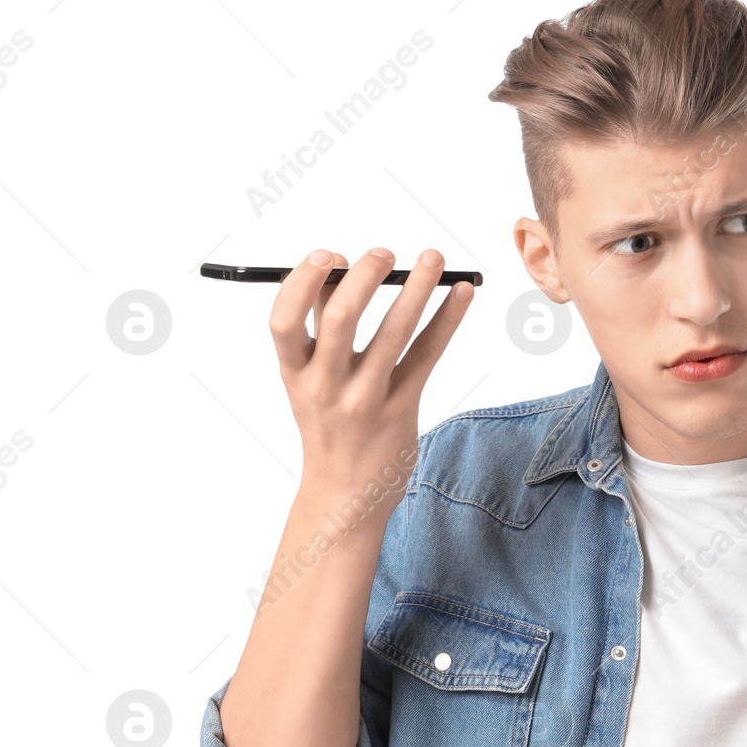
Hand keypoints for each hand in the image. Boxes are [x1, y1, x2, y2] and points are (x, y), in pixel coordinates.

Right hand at [269, 246, 475, 499]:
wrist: (345, 493)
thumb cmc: (328, 423)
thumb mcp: (309, 380)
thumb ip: (320, 328)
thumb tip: (337, 268)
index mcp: (294, 373)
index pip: (284, 321)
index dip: (302, 282)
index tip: (328, 255)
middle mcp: (326, 386)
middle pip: (342, 318)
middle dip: (366, 276)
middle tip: (385, 253)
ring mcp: (365, 399)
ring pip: (394, 332)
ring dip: (417, 288)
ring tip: (433, 258)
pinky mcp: (402, 408)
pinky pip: (428, 354)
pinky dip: (447, 318)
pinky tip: (463, 293)